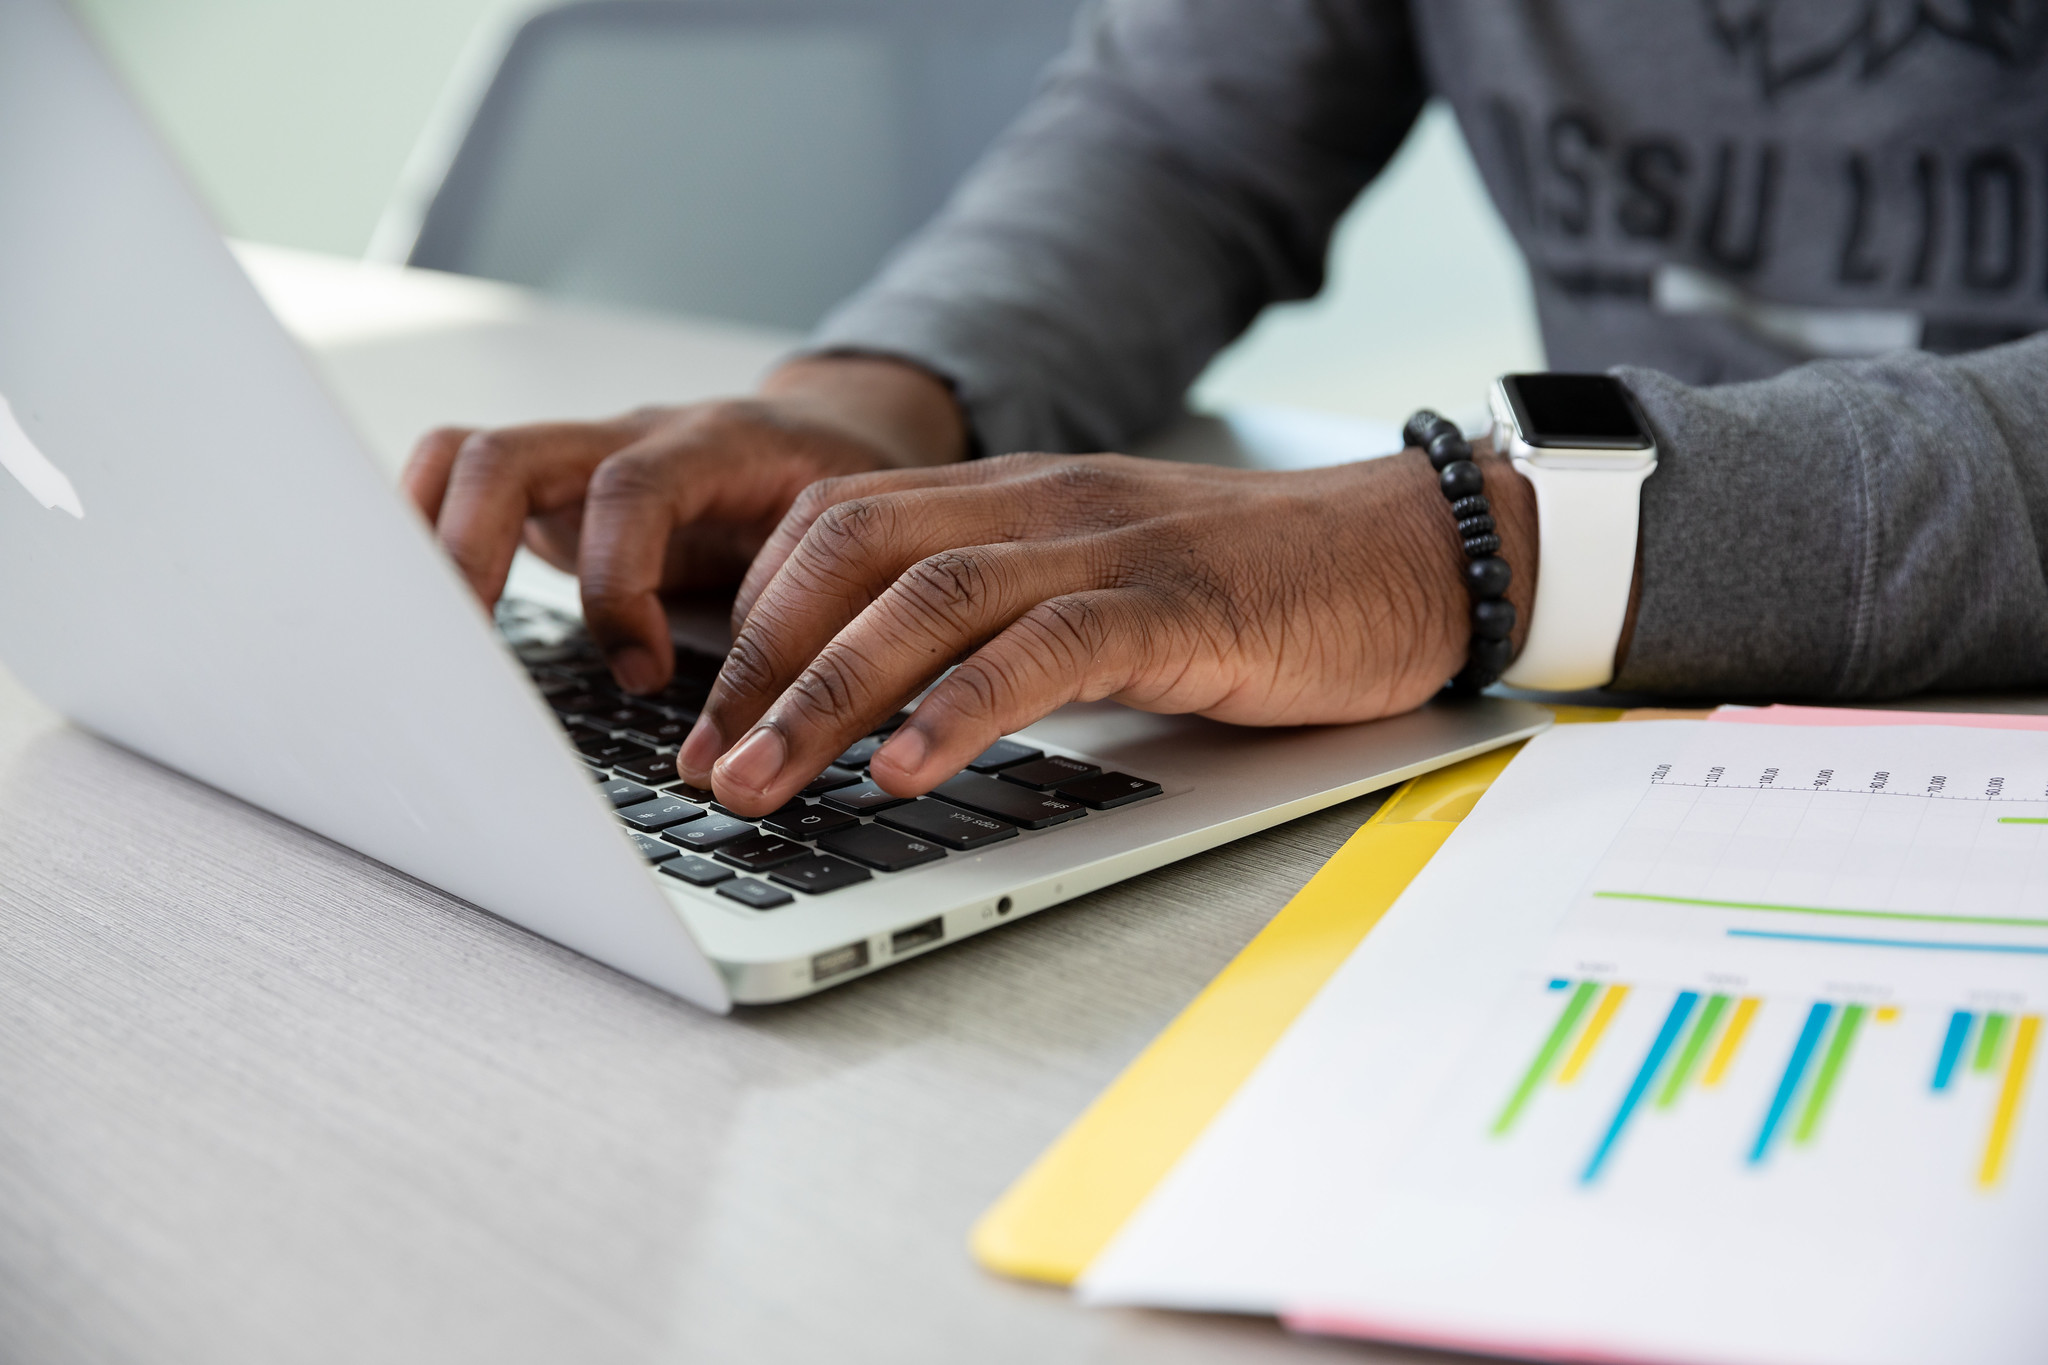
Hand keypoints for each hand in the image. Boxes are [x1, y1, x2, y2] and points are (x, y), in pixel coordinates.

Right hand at [400, 355, 967, 691]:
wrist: (836, 437)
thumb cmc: (841, 509)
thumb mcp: (846, 556)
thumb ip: (808, 617)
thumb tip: (769, 729)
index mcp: (715, 445)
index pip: (632, 491)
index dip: (620, 586)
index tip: (642, 675)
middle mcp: (631, 438)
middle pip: (507, 456)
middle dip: (471, 559)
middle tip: (470, 663)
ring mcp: (581, 458)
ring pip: (468, 460)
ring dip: (435, 548)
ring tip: (430, 644)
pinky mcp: (553, 489)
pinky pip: (462, 480)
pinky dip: (431, 535)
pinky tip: (430, 612)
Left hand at [679, 447, 1539, 815]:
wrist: (1416, 551)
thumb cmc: (1258, 586)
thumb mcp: (1104, 586)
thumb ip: (1007, 619)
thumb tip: (895, 708)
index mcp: (1015, 495)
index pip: (836, 526)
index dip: (754, 616)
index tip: (709, 711)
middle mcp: (1042, 504)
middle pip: (848, 553)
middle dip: (756, 663)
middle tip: (703, 762)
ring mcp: (1108, 547)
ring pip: (925, 597)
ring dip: (823, 695)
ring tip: (759, 781)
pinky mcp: (1177, 604)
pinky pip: (1043, 646)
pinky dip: (959, 708)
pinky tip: (904, 770)